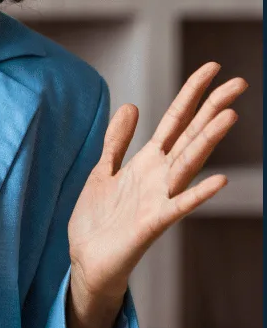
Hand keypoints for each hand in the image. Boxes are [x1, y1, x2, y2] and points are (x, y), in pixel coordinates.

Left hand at [67, 62, 247, 302]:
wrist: (87, 260)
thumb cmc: (99, 219)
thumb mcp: (104, 169)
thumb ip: (118, 140)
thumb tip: (133, 105)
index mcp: (147, 161)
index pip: (176, 120)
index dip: (192, 93)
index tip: (213, 67)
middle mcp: (159, 176)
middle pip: (191, 135)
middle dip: (212, 108)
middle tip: (240, 83)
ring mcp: (159, 198)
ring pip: (188, 163)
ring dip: (208, 140)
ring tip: (230, 115)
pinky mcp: (153, 223)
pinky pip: (179, 206)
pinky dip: (198, 193)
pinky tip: (220, 180)